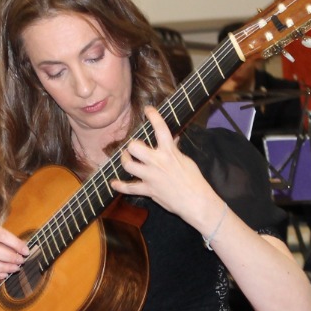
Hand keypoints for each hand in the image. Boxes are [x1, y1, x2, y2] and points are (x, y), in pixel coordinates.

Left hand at [110, 110, 225, 231]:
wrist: (196, 201)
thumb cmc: (195, 180)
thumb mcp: (186, 160)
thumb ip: (175, 150)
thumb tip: (173, 139)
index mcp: (169, 152)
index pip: (160, 128)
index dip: (153, 116)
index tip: (148, 109)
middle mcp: (157, 162)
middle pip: (134, 147)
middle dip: (132, 146)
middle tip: (134, 147)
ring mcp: (150, 176)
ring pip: (128, 165)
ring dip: (125, 161)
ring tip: (126, 159)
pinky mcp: (148, 190)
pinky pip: (128, 188)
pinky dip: (119, 186)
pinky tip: (113, 183)